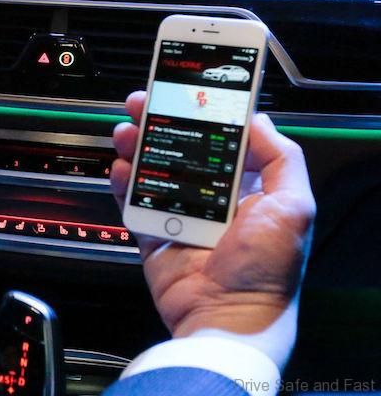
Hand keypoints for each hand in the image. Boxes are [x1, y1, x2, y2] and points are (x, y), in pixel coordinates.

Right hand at [110, 91, 314, 366]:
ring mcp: (179, 219)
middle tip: (142, 103)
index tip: (185, 92)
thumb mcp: (293, 206)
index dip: (201, 115)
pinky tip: (119, 168)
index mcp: (246, 192)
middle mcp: (211, 202)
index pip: (220, 142)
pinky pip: (132, 204)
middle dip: (159, 124)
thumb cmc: (267, 270)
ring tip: (125, 131)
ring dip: (135, 147)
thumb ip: (281, 159)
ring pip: (150, 171)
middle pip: (178, 151)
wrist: (227, 319)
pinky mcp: (152, 237)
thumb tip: (258, 120)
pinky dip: (121, 183)